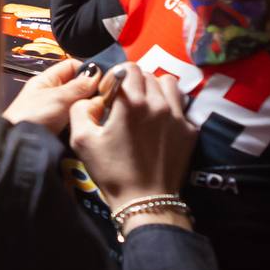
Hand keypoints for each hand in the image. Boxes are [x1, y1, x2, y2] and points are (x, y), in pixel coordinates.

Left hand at [2, 59, 107, 133]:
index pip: (71, 66)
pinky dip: (83, 121)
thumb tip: (95, 74)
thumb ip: (78, 86)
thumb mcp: (58, 98)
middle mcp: (51, 94)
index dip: (87, 70)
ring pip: (78, 105)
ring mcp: (55, 112)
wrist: (19, 146)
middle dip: (90, 92)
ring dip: (87, 108)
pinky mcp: (59, 129)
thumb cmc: (30, 118)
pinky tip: (90, 124)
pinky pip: (76, 121)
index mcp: (46, 80)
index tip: (103, 79)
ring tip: (98, 112)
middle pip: (77, 87)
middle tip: (104, 98)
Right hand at [67, 64, 195, 212]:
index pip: (128, 68)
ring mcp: (177, 116)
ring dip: (155, 88)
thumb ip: (80, 110)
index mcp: (132, 102)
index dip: (114, 77)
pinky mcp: (190, 130)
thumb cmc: (112, 172)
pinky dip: (169, 107)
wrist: (146, 200)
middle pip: (148, 74)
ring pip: (169, 84)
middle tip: (125, 102)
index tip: (108, 96)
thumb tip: (90, 99)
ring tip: (146, 105)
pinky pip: (181, 106)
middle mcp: (158, 103)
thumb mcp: (82, 141)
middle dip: (133, 82)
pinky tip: (160, 124)